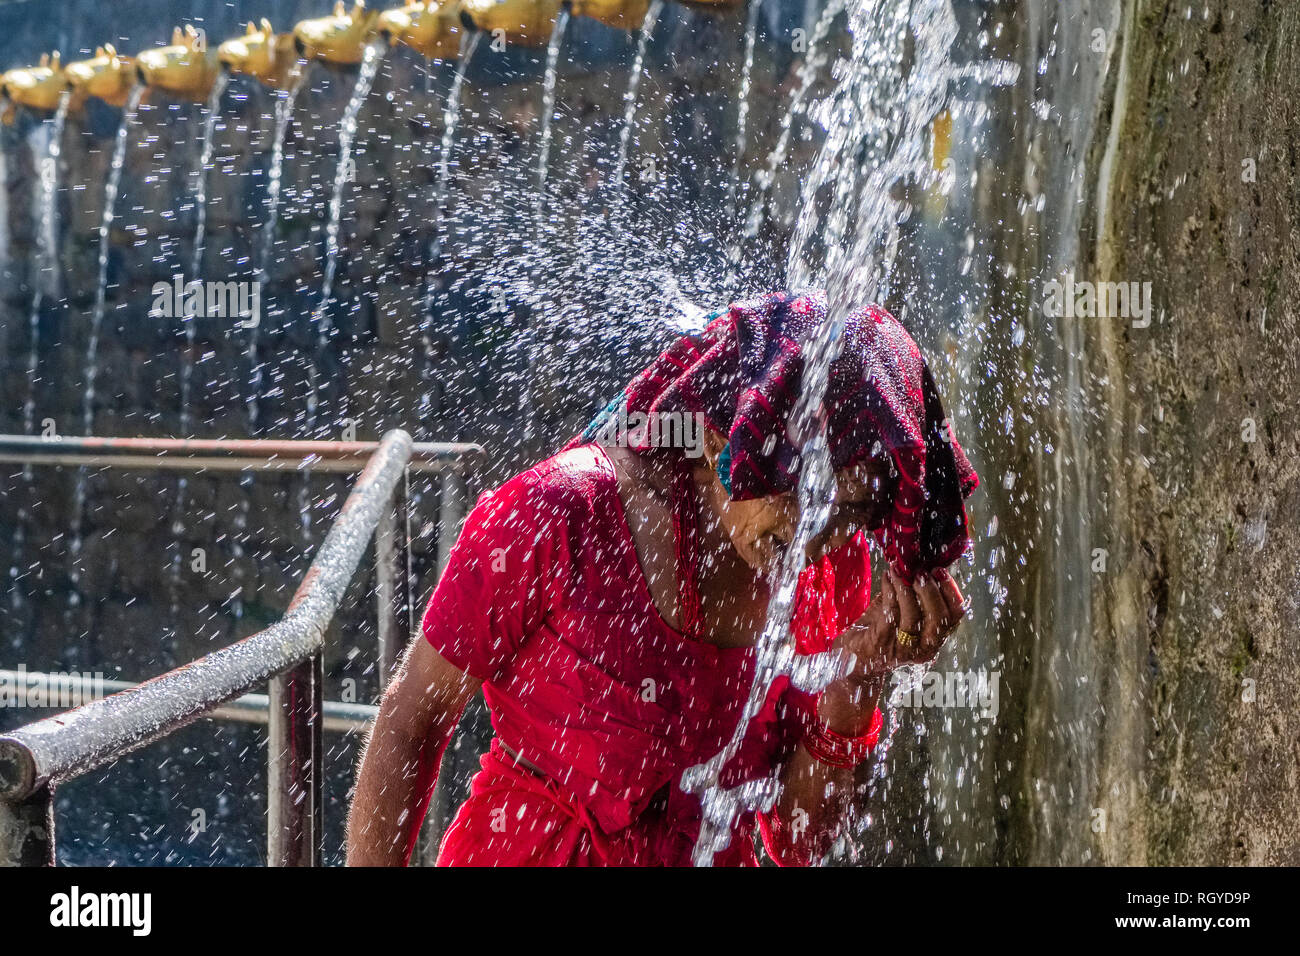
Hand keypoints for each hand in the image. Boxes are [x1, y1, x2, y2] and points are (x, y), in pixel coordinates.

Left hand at [820, 568, 965, 734]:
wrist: (851, 658)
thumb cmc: (878, 631)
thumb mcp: (900, 612)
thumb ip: (912, 593)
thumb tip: (917, 563)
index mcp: (934, 639)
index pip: (955, 616)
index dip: (951, 591)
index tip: (939, 571)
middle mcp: (924, 648)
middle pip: (940, 617)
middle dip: (931, 589)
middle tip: (920, 571)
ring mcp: (904, 648)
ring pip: (915, 614)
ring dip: (907, 587)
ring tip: (899, 569)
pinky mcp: (882, 643)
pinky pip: (891, 611)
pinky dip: (890, 590)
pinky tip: (887, 577)